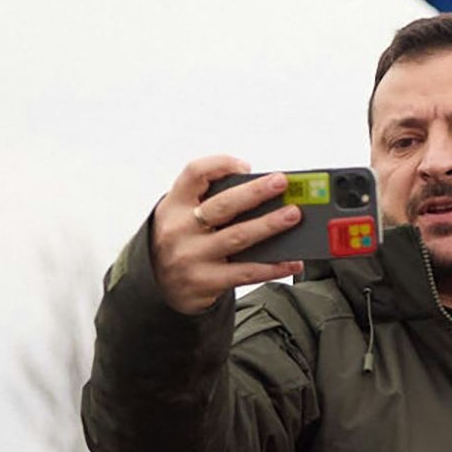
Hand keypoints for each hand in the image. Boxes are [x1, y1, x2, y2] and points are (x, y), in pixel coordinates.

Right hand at [150, 156, 303, 313]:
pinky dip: (271, 267)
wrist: (159, 287)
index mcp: (174, 205)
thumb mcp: (183, 215)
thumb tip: (262, 193)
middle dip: (255, 192)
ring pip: (238, 237)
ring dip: (269, 225)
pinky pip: (245, 272)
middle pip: (222, 205)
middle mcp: (179, 229)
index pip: (194, 173)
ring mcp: (191, 257)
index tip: (246, 166)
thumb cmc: (182, 242)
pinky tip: (291, 262)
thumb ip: (211, 200)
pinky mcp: (204, 282)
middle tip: (281, 183)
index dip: (221, 164)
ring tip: (293, 215)